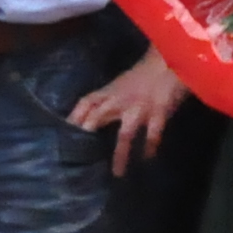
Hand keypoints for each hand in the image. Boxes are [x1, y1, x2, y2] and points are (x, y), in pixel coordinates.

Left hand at [70, 51, 191, 172]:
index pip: (86, 103)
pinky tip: (148, 158)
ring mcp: (139, 107)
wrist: (170, 59)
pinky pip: (153, 133)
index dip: (74, 118)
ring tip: (118, 174)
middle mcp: (120, 100)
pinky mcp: (159, 111)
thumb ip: (111, 100)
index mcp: (110, 91)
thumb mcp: (123, 84)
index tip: (62, 134)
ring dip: (121, 154)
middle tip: (78, 158)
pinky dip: (150, 147)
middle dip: (87, 135)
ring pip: (125, 134)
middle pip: (97, 117)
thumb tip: (98, 117)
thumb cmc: (147, 73)